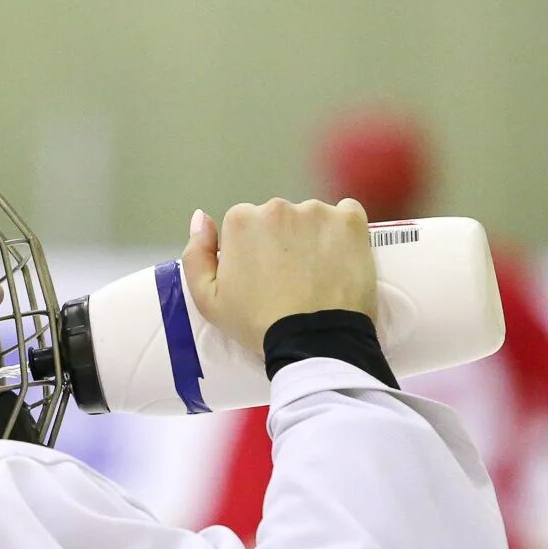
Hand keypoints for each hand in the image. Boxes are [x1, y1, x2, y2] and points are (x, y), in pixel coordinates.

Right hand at [180, 198, 377, 354]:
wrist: (313, 342)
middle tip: (288, 281)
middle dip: (280, 242)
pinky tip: (339, 258)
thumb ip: (195, 254)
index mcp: (240, 220)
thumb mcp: (207, 300)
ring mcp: (318, 211)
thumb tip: (200, 218)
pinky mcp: (351, 221)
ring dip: (311, 238)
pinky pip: (346, 215)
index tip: (259, 280)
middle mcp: (278, 206)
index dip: (249, 254)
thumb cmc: (257, 324)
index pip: (242, 226)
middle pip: (276, 219)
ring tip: (316, 275)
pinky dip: (342, 232)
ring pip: (310, 218)